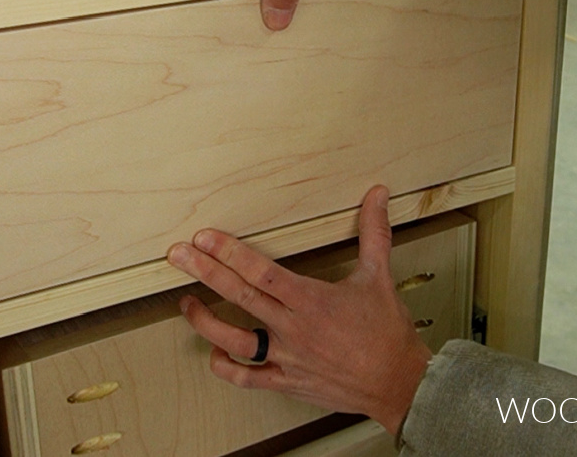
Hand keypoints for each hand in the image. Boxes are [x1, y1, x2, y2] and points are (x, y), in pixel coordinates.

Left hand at [165, 185, 431, 434]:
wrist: (399, 383)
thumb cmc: (388, 333)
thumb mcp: (379, 276)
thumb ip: (374, 232)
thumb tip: (377, 194)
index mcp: (311, 300)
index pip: (262, 272)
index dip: (230, 252)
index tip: (205, 237)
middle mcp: (293, 329)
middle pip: (240, 296)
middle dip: (204, 272)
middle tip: (177, 255)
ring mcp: (286, 357)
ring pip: (233, 340)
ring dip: (204, 321)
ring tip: (186, 303)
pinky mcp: (286, 381)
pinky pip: (247, 378)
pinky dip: (225, 366)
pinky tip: (213, 353)